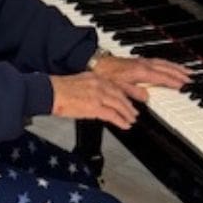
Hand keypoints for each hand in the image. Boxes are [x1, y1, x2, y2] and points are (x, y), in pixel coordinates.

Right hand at [49, 57, 188, 130]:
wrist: (49, 92)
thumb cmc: (65, 91)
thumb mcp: (87, 86)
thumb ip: (104, 91)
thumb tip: (118, 99)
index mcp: (101, 78)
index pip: (125, 81)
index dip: (141, 87)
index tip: (153, 91)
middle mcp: (102, 83)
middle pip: (128, 91)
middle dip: (143, 97)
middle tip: (153, 103)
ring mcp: (98, 94)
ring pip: (121, 104)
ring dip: (129, 113)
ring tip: (134, 119)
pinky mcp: (93, 106)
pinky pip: (111, 114)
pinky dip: (120, 120)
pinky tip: (126, 124)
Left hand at [91, 54, 190, 90]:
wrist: (96, 63)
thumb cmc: (106, 76)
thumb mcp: (119, 88)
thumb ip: (134, 92)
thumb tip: (147, 97)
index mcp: (140, 71)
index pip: (162, 76)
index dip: (174, 81)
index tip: (185, 85)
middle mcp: (143, 64)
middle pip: (166, 67)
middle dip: (180, 73)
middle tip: (191, 78)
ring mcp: (141, 61)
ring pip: (163, 62)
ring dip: (176, 67)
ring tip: (187, 71)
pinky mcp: (139, 60)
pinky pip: (158, 61)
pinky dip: (167, 63)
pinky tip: (170, 67)